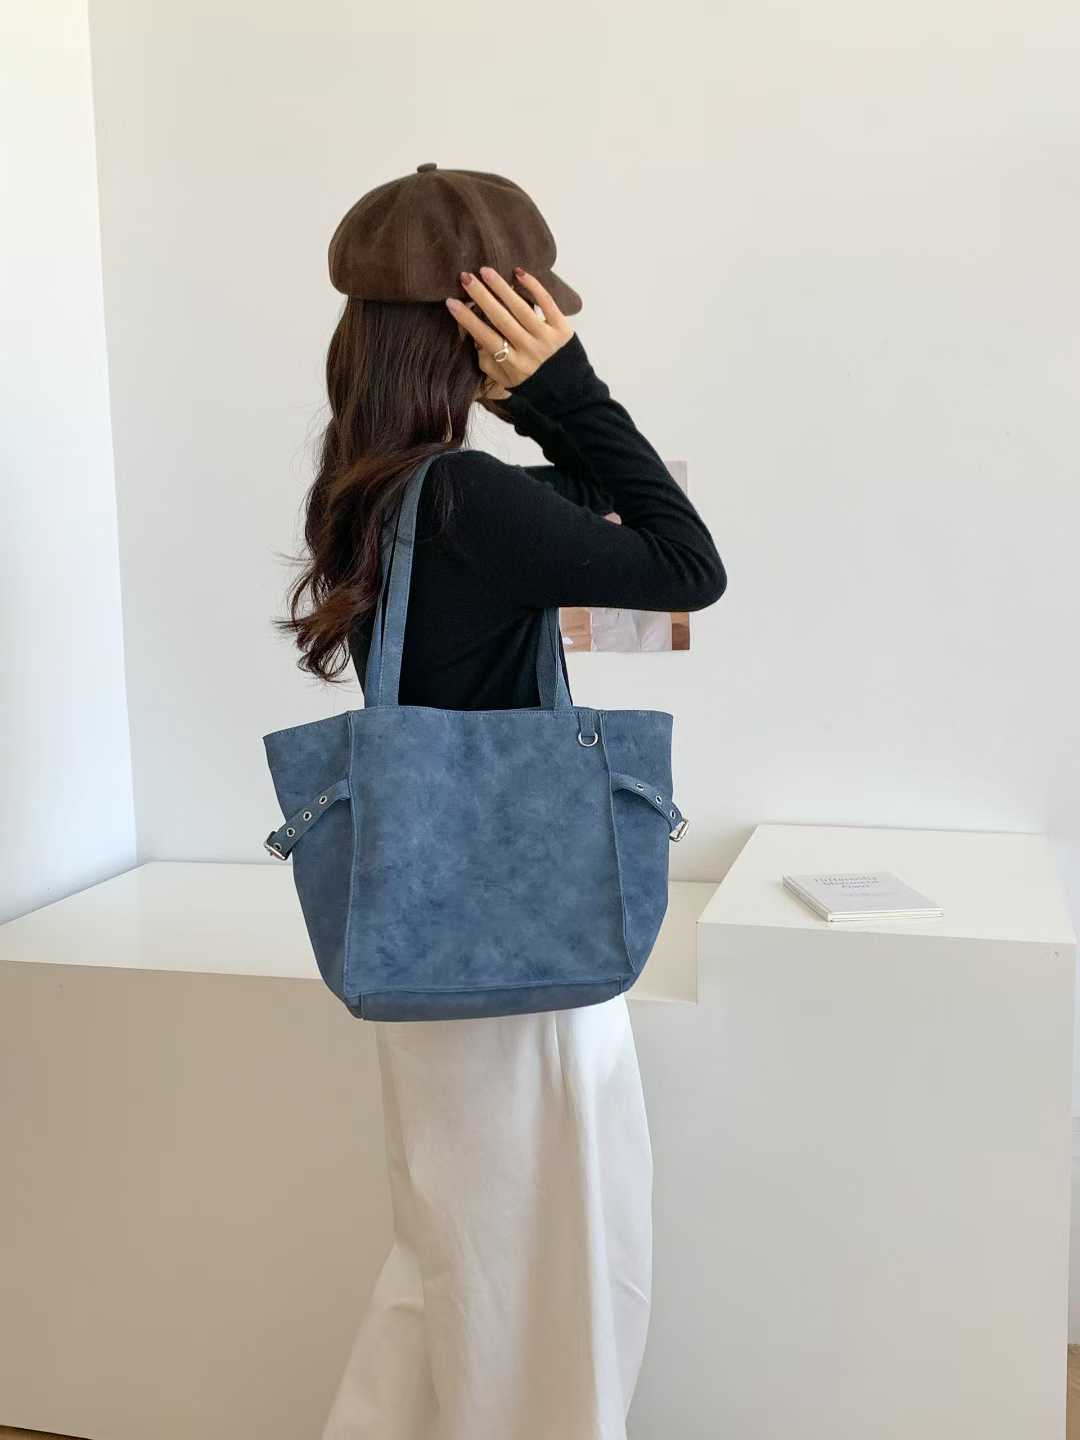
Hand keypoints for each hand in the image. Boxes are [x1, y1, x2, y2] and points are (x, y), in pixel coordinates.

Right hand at [446, 265, 574, 395]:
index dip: (467, 319)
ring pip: (520, 307)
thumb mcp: (506, 381)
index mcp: (513, 364)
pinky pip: (546, 302)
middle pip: (500, 318)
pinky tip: (518, 273)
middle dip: (481, 296)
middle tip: (465, 277)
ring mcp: (546, 337)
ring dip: (501, 287)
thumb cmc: (532, 385)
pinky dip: (533, 286)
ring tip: (485, 271)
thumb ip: (488, 362)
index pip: (485, 337)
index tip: (451, 302)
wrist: (570, 394)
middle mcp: (529, 349)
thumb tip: (474, 337)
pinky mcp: (562, 327)